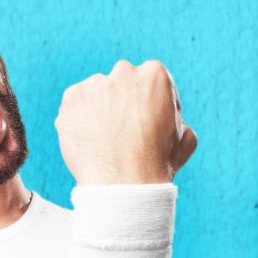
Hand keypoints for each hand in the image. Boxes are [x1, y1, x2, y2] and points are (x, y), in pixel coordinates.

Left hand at [54, 60, 197, 184]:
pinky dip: (79, 118)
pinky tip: (89, 139)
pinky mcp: (72, 98)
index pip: (149, 80)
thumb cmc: (157, 164)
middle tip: (122, 131)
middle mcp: (124, 72)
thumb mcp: (186, 138)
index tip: (144, 122)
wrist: (123, 185)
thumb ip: (177, 117)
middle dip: (122, 101)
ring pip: (97, 93)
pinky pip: (75, 104)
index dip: (148, 103)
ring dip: (99, 110)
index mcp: (155, 74)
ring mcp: (95, 83)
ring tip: (104, 140)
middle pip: (122, 83)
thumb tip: (171, 115)